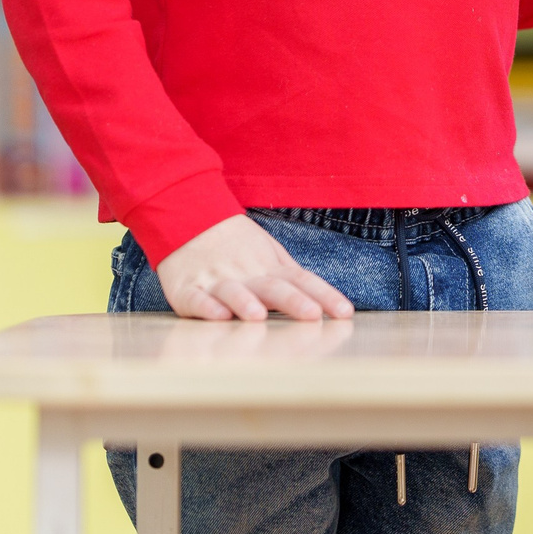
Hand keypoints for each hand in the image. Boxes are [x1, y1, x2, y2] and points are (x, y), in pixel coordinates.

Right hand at [155, 215, 354, 321]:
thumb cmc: (235, 244)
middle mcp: (246, 274)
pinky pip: (196, 298)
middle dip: (294, 301)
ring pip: (233, 292)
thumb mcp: (269, 253)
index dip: (325, 295)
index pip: (303, 280)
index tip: (346, 312)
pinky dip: (206, 307)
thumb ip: (291, 276)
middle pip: (274, 287)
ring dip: (246, 303)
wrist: (188, 217)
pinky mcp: (186, 289)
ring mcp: (216, 280)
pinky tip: (218, 315)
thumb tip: (321, 298)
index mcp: (269, 267)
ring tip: (258, 316)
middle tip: (313, 315)